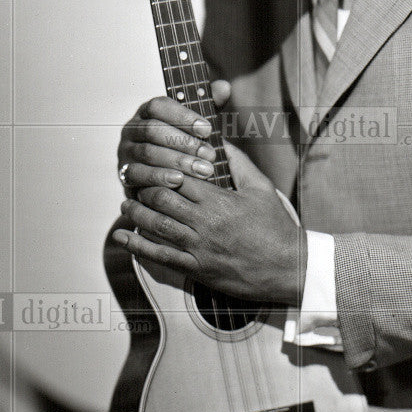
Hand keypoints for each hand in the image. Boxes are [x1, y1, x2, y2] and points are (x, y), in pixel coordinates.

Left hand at [114, 142, 307, 304]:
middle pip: (161, 199)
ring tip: (126, 205)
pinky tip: (122, 238)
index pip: (179, 177)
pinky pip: (160, 257)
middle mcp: (205, 223)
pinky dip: (137, 246)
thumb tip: (222, 142)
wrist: (288, 268)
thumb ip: (240, 163)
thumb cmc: (276, 228)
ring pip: (156, 226)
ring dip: (136, 214)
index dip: (161, 168)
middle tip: (134, 182)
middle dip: (143, 189)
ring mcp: (199, 248)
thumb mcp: (262, 189)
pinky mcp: (197, 269)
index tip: (152, 163)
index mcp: (219, 201)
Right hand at [116, 83, 231, 193]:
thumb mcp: (197, 124)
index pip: (158, 106)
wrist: (164, 179)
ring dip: (178, 161)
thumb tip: (224, 87)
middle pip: (153, 130)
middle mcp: (132, 129)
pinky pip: (138, 175)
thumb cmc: (182, 146)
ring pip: (148, 152)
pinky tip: (178, 181)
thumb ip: (209, 104)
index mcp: (147, 112)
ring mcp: (125, 152)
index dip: (182, 116)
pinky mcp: (124, 175)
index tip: (207, 129)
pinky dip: (159, 177)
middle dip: (184, 142)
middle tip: (210, 154)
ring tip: (203, 170)